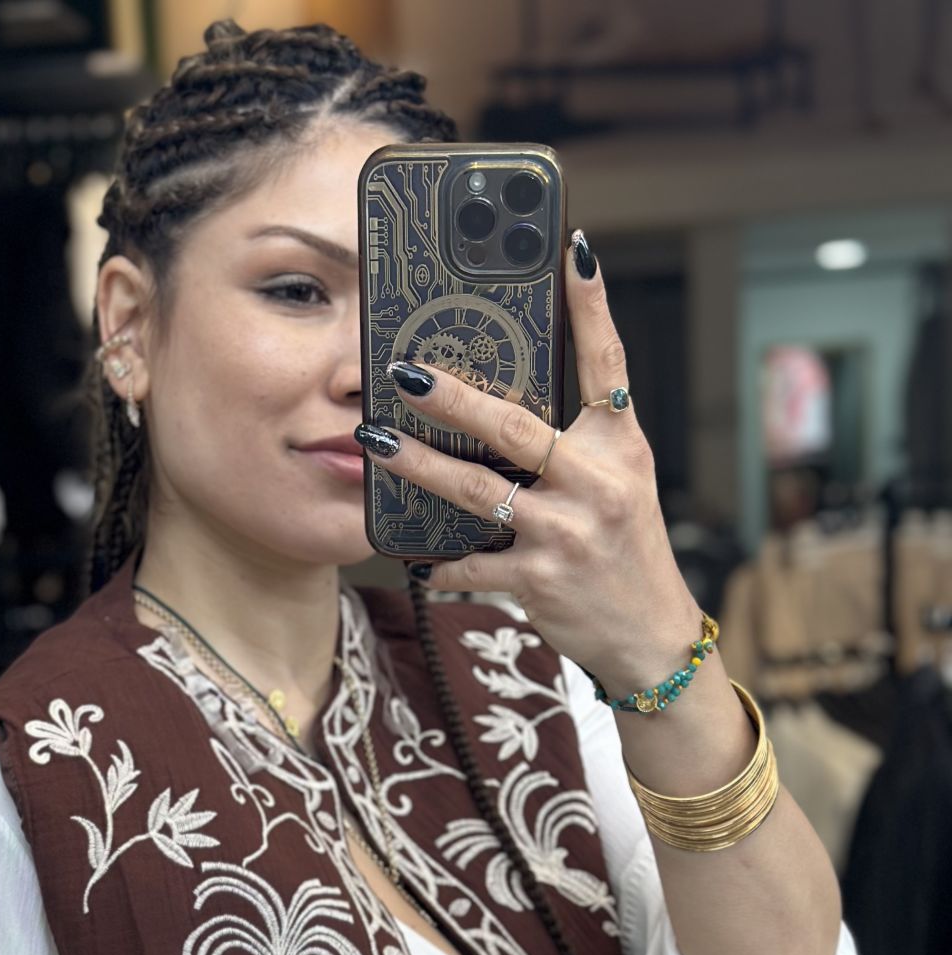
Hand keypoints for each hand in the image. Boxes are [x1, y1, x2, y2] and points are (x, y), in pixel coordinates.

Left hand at [356, 231, 701, 695]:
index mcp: (619, 445)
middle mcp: (598, 482)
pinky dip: (442, 559)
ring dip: (419, 466)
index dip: (591, 305)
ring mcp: (567, 532)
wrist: (649, 634)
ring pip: (478, 490)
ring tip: (376, 440)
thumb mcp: (618, 482)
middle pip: (514, 426)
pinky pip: (473, 561)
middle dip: (453, 396)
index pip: (608, 362)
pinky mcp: (540, 580)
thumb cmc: (623, 550)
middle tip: (404, 371)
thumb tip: (499, 403)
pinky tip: (417, 553)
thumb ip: (575, 442)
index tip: (572, 249)